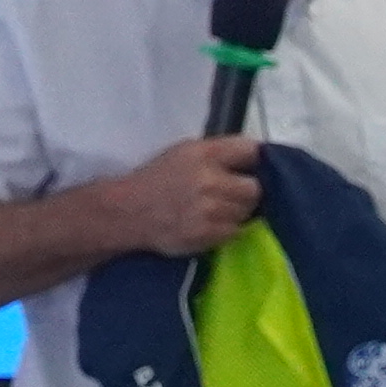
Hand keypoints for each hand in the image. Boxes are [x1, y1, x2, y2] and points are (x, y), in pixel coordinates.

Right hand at [101, 134, 266, 261]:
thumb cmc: (158, 178)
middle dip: (248, 190)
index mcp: (204, 153)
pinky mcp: (207, 235)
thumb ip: (220, 154)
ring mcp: (209, 210)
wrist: (128, 212)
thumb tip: (256, 159)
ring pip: (247, 212)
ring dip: (238, 211)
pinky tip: (212, 223)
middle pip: (255, 187)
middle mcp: (209, 180)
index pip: (251, 151)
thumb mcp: (186, 152)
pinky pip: (235, 231)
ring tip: (219, 209)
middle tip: (234, 194)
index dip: (254, 161)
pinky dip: (228, 228)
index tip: (250, 168)